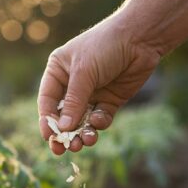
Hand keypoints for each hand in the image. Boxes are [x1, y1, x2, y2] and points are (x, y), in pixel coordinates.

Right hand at [38, 15, 160, 154]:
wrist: (140, 38)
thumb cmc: (105, 46)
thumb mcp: (84, 72)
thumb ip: (74, 102)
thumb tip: (63, 129)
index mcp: (58, 72)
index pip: (47, 101)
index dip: (47, 121)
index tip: (49, 138)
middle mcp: (73, 84)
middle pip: (63, 116)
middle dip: (64, 133)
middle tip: (63, 149)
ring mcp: (92, 94)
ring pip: (82, 121)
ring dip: (82, 133)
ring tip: (84, 142)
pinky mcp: (110, 101)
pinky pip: (100, 119)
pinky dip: (99, 123)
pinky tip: (100, 120)